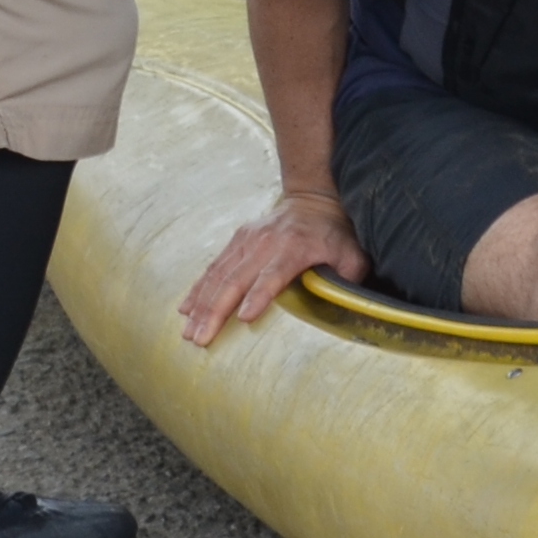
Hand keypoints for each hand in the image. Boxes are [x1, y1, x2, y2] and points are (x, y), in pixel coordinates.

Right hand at [180, 192, 364, 345]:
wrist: (313, 199)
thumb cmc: (335, 235)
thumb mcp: (352, 255)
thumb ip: (348, 280)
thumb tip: (344, 306)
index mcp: (294, 247)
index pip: (273, 275)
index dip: (258, 296)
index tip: (243, 318)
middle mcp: (265, 242)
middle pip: (236, 279)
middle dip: (215, 311)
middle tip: (199, 339)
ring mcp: (247, 239)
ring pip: (219, 275)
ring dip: (201, 305)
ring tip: (188, 331)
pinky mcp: (237, 240)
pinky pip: (214, 266)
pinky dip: (198, 288)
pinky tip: (185, 309)